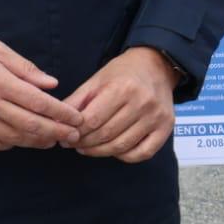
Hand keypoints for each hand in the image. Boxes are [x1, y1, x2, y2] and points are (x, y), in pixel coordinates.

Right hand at [0, 32, 82, 151]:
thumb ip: (24, 67)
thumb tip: (51, 84)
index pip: (39, 102)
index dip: (62, 113)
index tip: (77, 119)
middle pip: (32, 125)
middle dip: (58, 132)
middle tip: (74, 136)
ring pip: (16, 138)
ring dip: (39, 142)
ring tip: (53, 140)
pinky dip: (14, 145)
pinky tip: (23, 140)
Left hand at [60, 46, 178, 162]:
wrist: (155, 67)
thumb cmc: (121, 73)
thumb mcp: (97, 80)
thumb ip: (77, 100)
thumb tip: (57, 120)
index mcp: (121, 88)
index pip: (93, 119)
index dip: (76, 131)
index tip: (65, 136)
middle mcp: (141, 103)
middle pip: (107, 134)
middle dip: (85, 143)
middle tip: (73, 145)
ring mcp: (156, 118)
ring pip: (122, 146)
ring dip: (100, 152)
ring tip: (87, 149)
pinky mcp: (166, 128)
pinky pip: (143, 153)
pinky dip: (125, 156)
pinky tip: (112, 151)